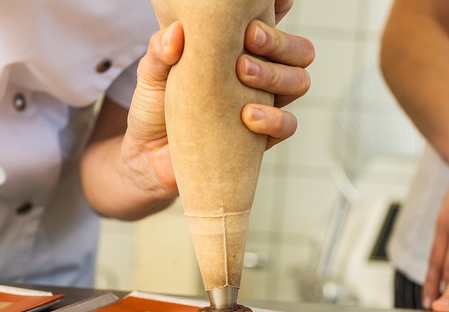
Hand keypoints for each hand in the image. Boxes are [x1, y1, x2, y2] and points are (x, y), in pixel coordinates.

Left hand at [123, 4, 313, 195]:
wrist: (150, 158)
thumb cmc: (155, 108)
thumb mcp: (151, 75)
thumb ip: (160, 52)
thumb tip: (176, 32)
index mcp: (237, 49)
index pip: (271, 21)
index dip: (280, 8)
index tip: (269, 3)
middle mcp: (258, 73)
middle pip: (298, 50)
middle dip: (279, 41)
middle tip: (249, 37)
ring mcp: (263, 104)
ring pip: (299, 81)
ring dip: (277, 74)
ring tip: (243, 72)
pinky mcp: (260, 136)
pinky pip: (286, 125)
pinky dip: (274, 119)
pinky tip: (248, 116)